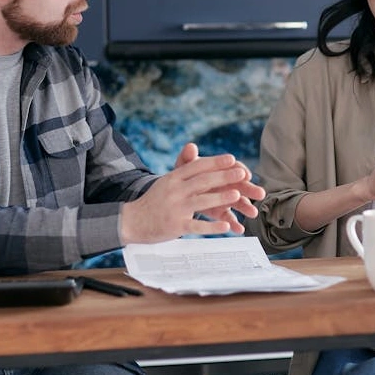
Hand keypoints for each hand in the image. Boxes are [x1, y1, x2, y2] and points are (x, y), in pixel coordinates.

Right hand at [120, 144, 265, 243]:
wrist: (133, 220)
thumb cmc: (154, 200)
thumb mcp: (166, 180)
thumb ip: (183, 168)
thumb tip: (194, 147)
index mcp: (174, 178)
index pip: (197, 166)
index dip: (215, 162)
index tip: (232, 159)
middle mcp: (175, 191)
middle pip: (203, 181)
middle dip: (224, 176)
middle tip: (242, 173)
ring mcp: (176, 208)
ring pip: (202, 201)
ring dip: (221, 198)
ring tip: (238, 195)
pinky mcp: (176, 225)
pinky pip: (197, 225)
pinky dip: (213, 226)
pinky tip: (226, 226)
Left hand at [172, 143, 264, 227]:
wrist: (177, 194)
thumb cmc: (184, 177)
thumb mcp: (183, 167)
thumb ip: (187, 158)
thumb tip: (190, 146)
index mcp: (219, 169)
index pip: (233, 167)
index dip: (240, 170)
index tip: (245, 174)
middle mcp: (225, 183)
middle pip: (241, 185)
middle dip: (251, 189)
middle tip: (260, 194)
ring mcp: (224, 198)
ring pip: (238, 202)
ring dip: (246, 208)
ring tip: (253, 213)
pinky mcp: (220, 212)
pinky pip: (228, 218)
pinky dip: (234, 224)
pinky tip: (239, 229)